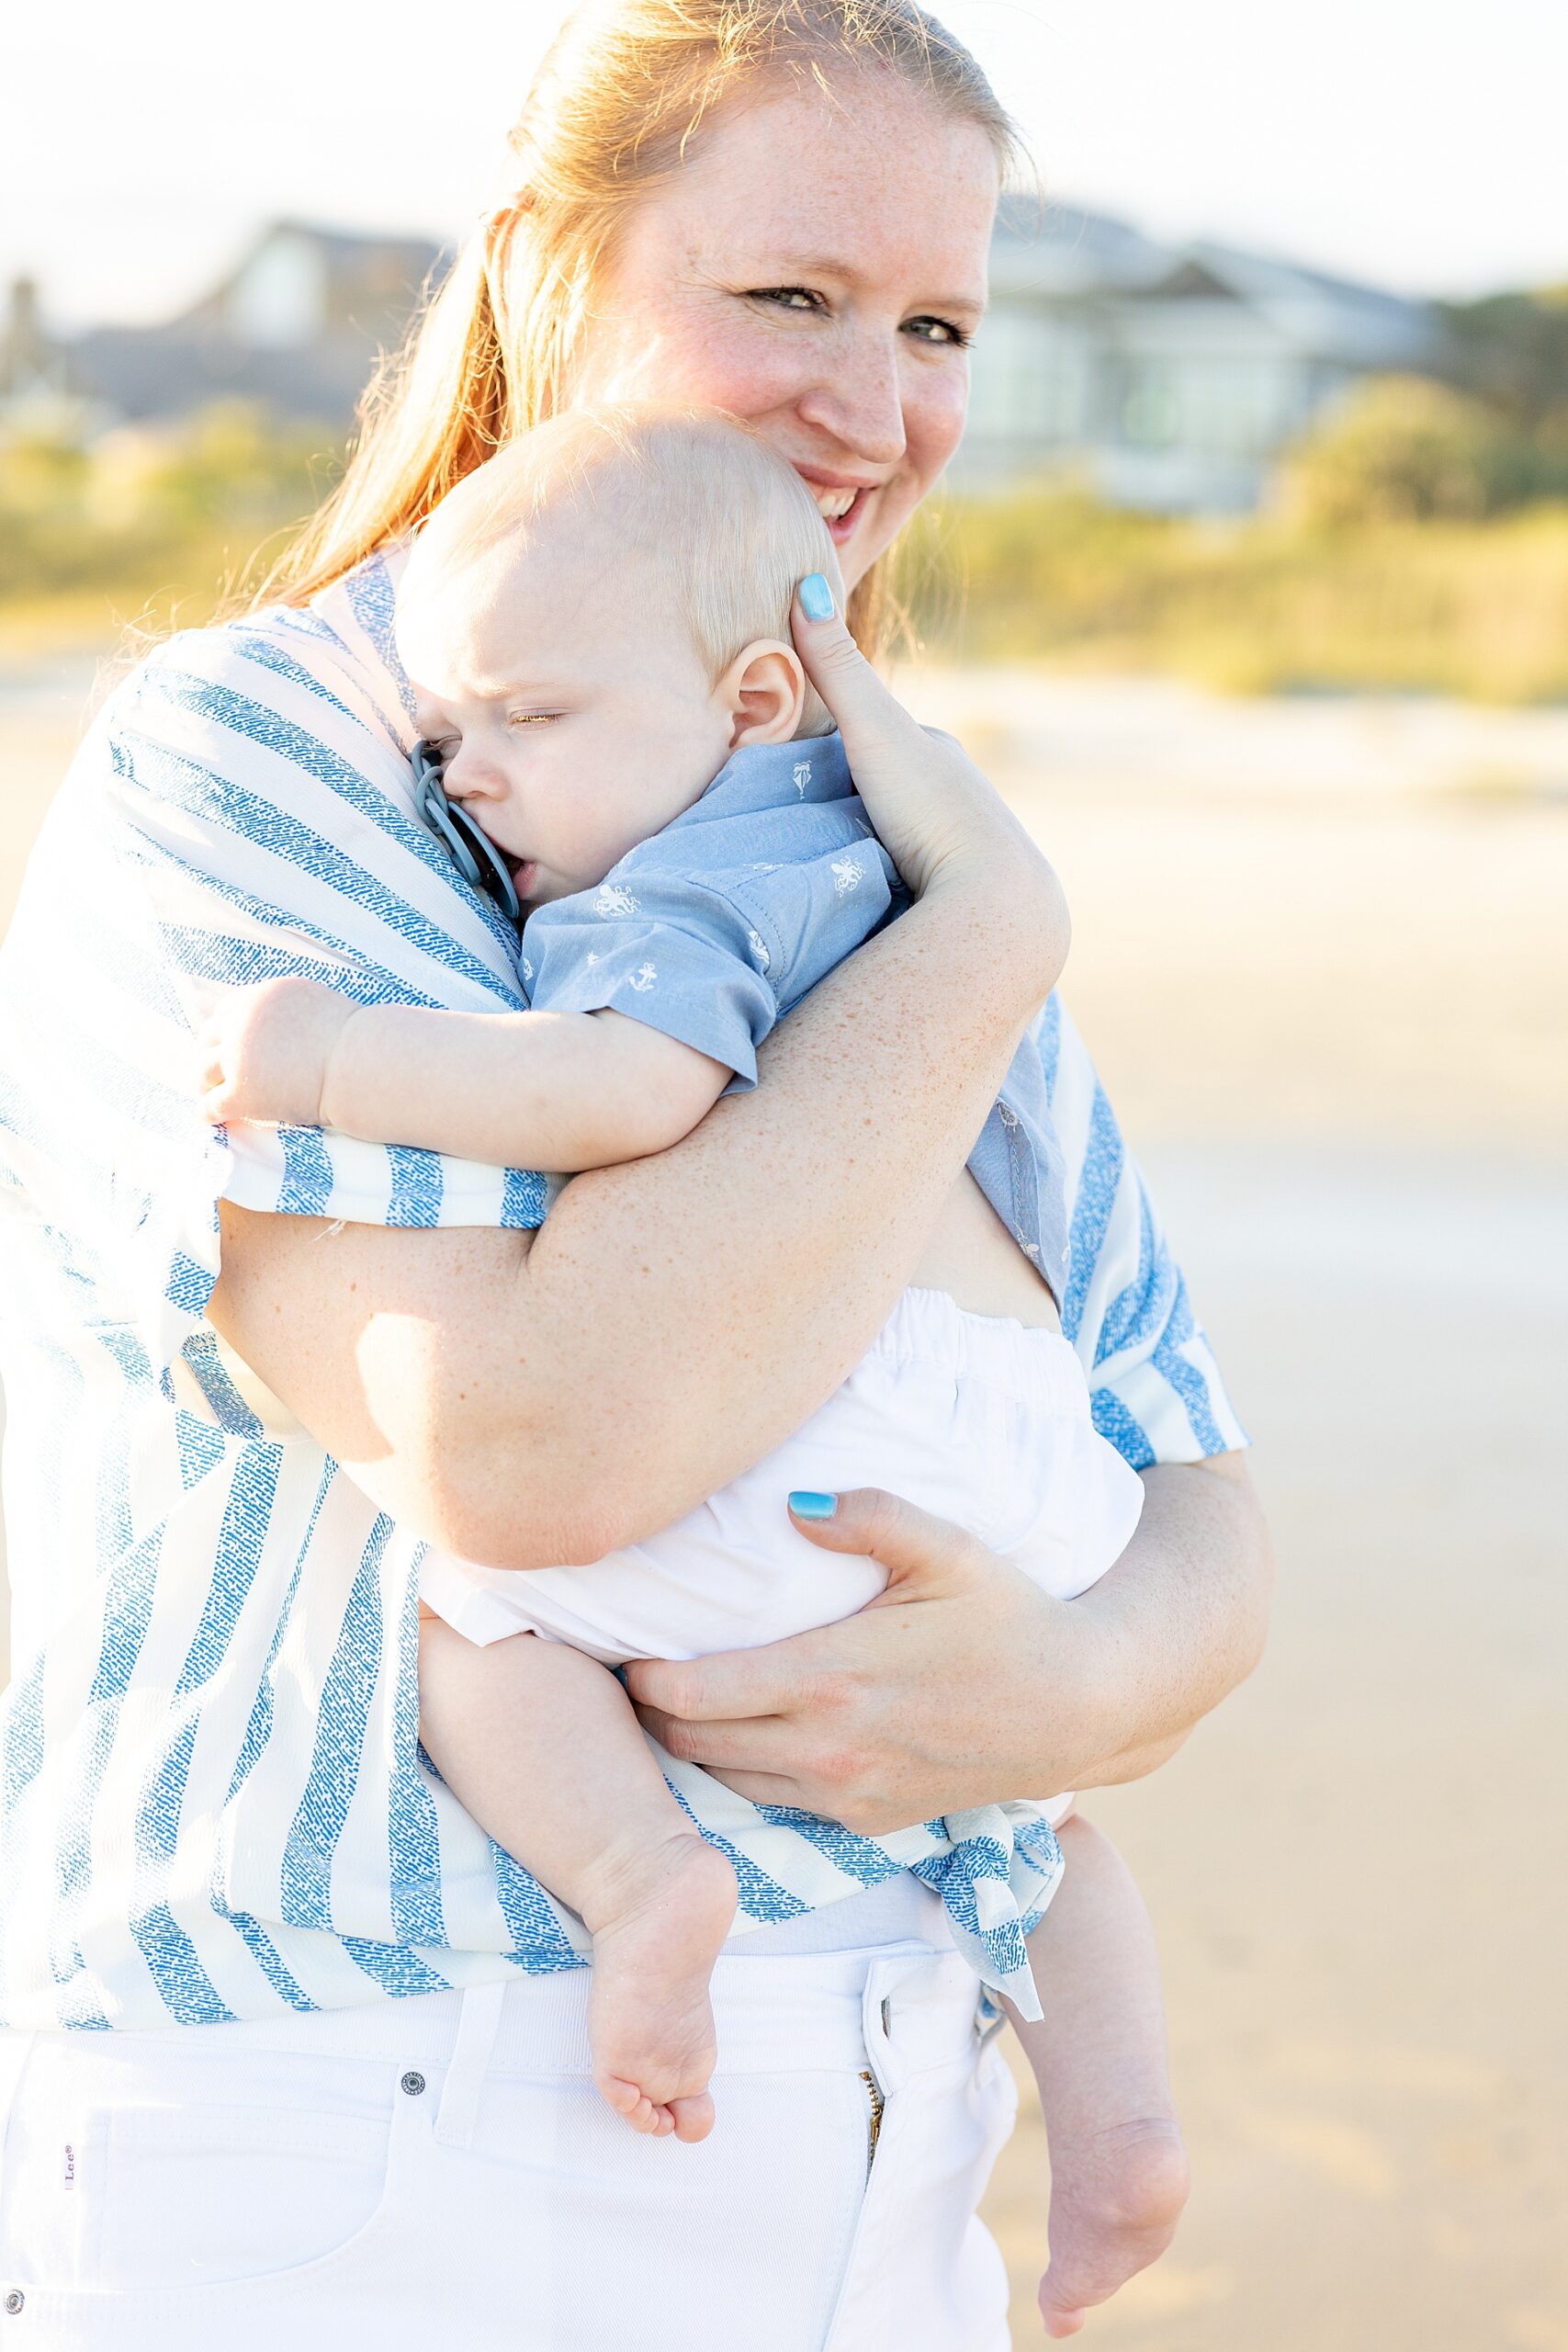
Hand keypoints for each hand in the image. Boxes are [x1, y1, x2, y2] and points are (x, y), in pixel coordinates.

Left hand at [197, 975, 357, 1126]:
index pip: (225, 1014)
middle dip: (208, 1057)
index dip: (221, 1033)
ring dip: (203, 1083)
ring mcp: (239, 1059)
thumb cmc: (352, 1040)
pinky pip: (211, 1106)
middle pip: (207, 1040)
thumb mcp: (313, 1004)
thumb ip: (284, 1011)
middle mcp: (242, 1024)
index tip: (222, 1046)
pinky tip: (211, 1118)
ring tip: (209, 1094)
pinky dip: (207, 1113)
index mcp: (258, 998)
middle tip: (210, 1073)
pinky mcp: (242, 1094)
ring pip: (202, 1072)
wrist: (361, 1064)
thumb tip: (273, 1027)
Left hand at [624, 1486, 1104, 1834]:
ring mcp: (846, 1793)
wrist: (1080, 1706)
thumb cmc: (1009, 1615)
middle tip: (630, 1670)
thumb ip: (869, 1518)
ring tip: (672, 1699)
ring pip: (724, 1780)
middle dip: (651, 1709)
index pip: (694, 1693)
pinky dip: (741, 1772)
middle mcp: (829, 1748)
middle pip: (691, 1742)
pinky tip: (738, 1733)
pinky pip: (774, 1802)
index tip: (622, 1645)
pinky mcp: (867, 1819)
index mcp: (832, 1678)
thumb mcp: (948, 1548)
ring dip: (690, 1744)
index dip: (643, 1675)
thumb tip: (793, 1507)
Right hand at [791, 578, 1068, 997]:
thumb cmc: (931, 808)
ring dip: (876, 843)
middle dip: (860, 794)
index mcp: (944, 754)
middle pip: (896, 786)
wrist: (993, 901)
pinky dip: (894, 879)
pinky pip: (918, 880)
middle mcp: (965, 796)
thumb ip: (837, 666)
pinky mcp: (966, 901)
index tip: (795, 759)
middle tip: (806, 815)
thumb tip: (806, 580)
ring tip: (832, 861)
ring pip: (910, 836)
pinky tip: (872, 897)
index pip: (880, 736)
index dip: (840, 742)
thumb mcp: (872, 729)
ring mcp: (969, 850)